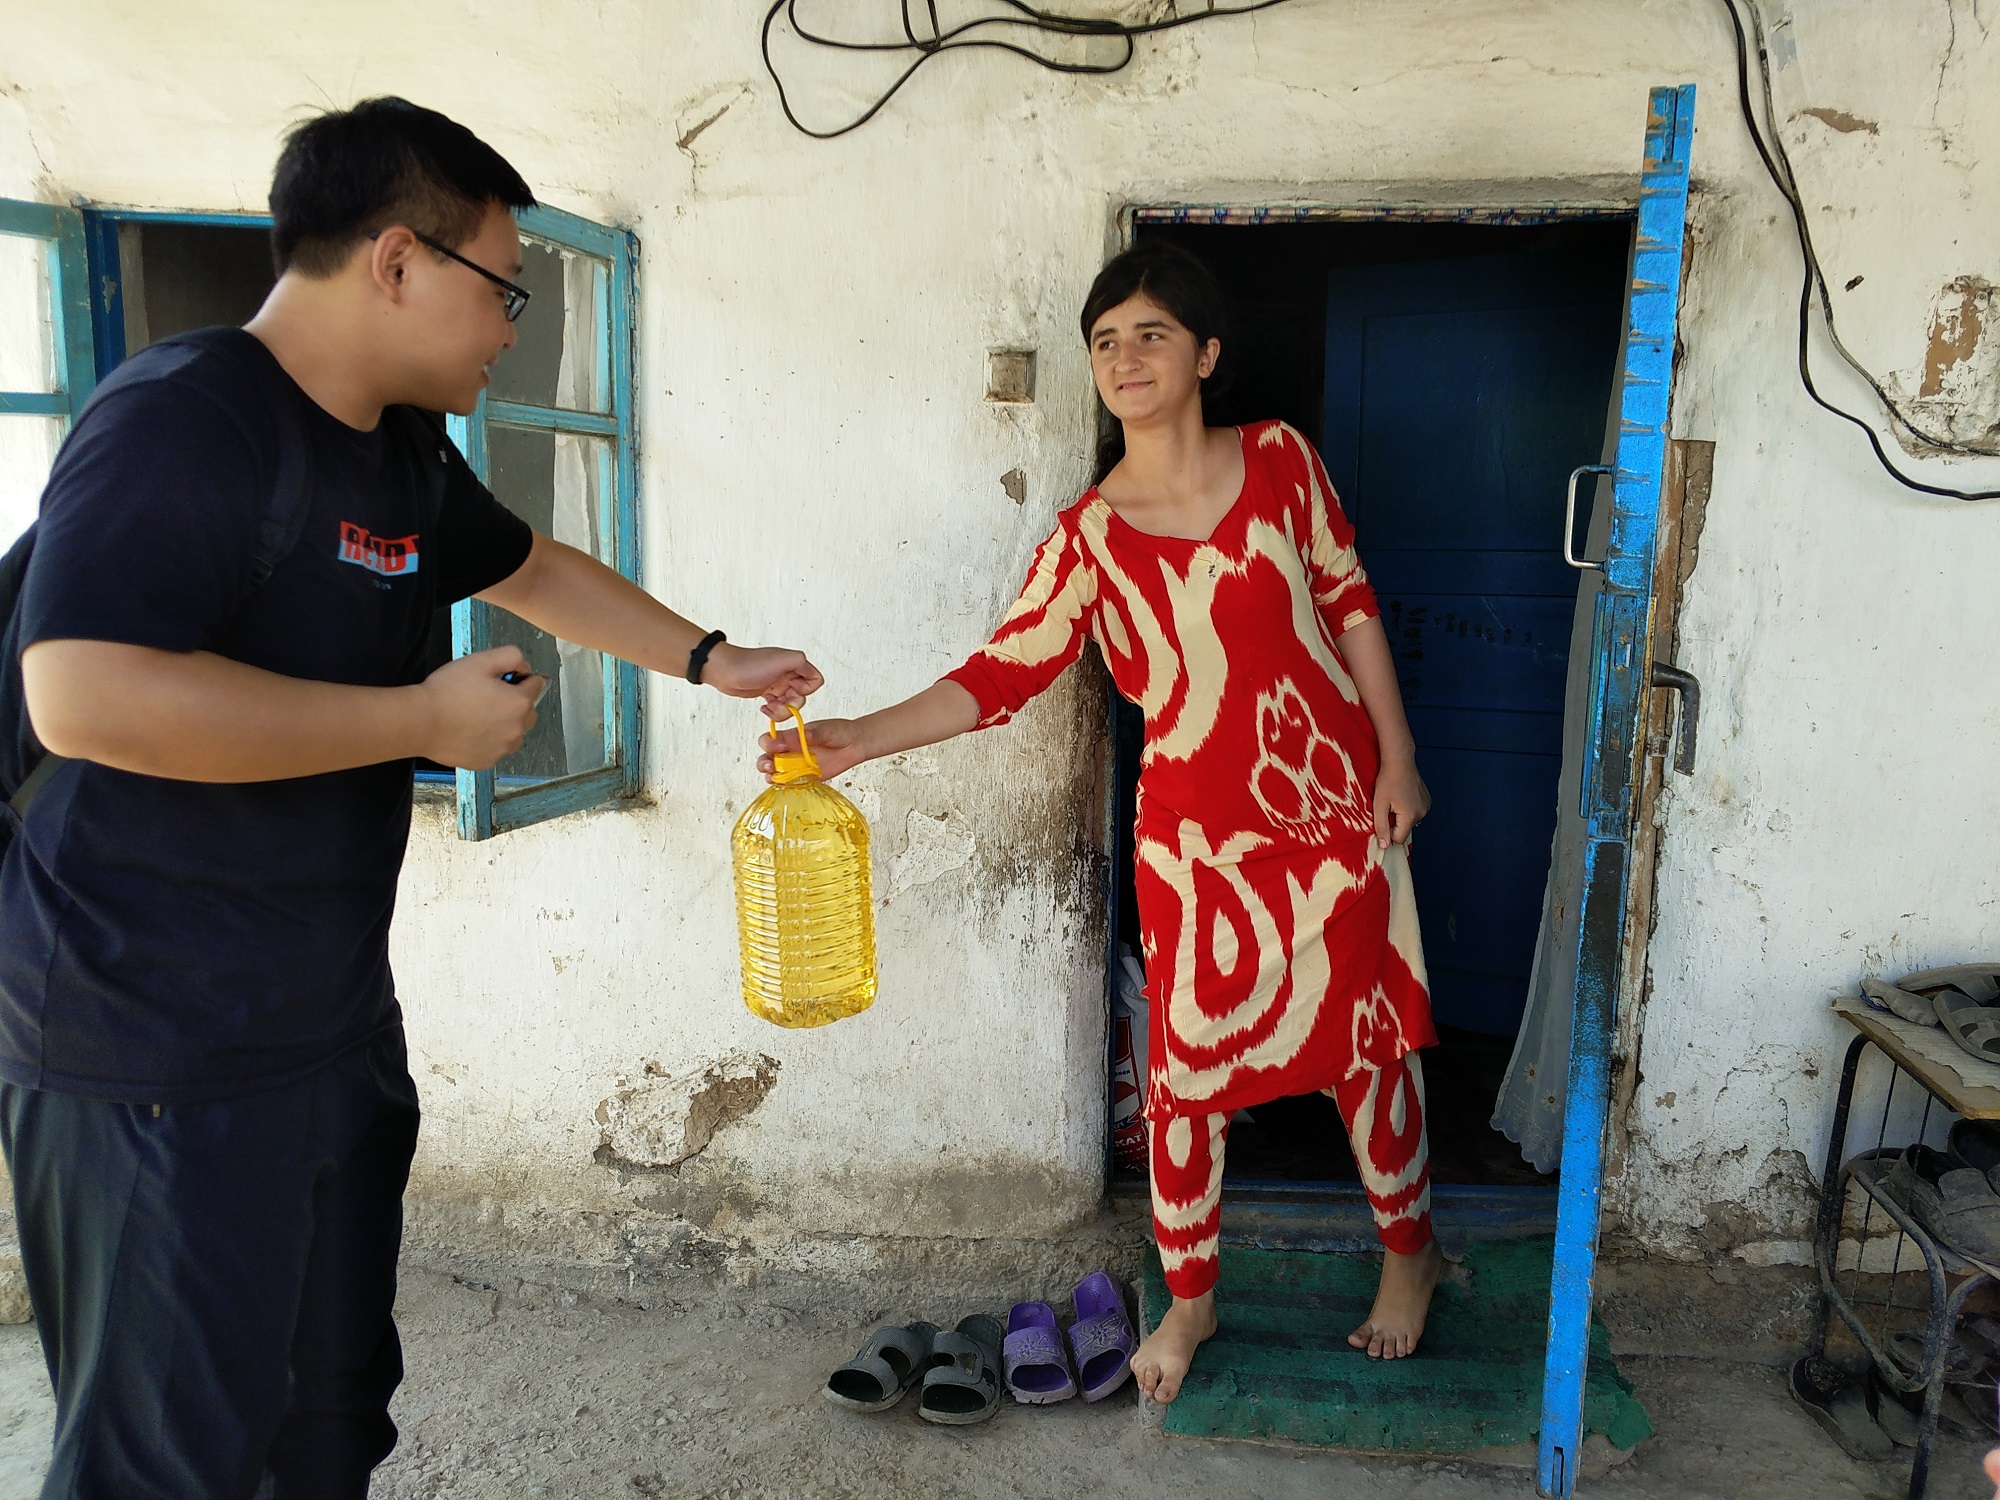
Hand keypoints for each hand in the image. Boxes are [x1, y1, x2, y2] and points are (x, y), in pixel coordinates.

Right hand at [416, 646, 543, 769]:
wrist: (421, 722)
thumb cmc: (447, 691)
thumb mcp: (480, 660)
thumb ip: (511, 656)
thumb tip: (524, 666)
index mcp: (519, 702)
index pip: (537, 684)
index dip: (521, 677)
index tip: (506, 678)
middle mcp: (516, 729)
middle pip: (529, 711)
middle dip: (516, 701)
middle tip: (489, 695)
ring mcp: (502, 748)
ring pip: (515, 732)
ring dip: (505, 723)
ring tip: (478, 714)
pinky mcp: (487, 761)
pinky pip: (497, 748)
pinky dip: (490, 740)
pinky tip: (470, 729)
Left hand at [701, 643, 822, 706]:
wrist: (724, 670)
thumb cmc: (748, 664)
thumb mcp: (780, 659)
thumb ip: (800, 661)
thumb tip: (811, 671)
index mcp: (794, 664)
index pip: (815, 680)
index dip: (806, 689)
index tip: (792, 688)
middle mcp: (788, 674)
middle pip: (803, 696)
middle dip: (791, 704)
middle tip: (777, 702)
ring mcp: (777, 685)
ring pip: (791, 705)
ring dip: (781, 710)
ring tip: (768, 706)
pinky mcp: (767, 693)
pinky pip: (778, 708)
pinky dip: (773, 711)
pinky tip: (764, 707)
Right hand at [756, 716, 868, 782]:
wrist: (855, 744)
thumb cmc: (839, 732)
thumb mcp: (826, 729)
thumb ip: (813, 734)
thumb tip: (803, 735)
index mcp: (791, 736)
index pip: (770, 739)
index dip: (770, 743)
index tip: (780, 746)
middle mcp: (790, 751)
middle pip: (766, 758)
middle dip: (764, 762)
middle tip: (771, 765)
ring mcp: (796, 765)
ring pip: (775, 773)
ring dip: (771, 776)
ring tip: (775, 776)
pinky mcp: (805, 778)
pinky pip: (790, 784)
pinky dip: (786, 786)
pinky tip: (788, 784)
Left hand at [1373, 752, 1428, 850]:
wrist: (1400, 761)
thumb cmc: (1388, 780)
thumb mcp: (1379, 805)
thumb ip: (1381, 827)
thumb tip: (1384, 845)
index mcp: (1410, 816)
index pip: (1399, 838)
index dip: (1388, 832)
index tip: (1382, 819)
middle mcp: (1422, 813)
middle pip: (1405, 830)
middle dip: (1395, 823)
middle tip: (1387, 807)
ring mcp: (1426, 806)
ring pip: (1410, 821)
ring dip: (1401, 816)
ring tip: (1395, 800)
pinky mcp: (1427, 800)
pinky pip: (1416, 812)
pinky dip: (1408, 809)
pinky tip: (1402, 796)